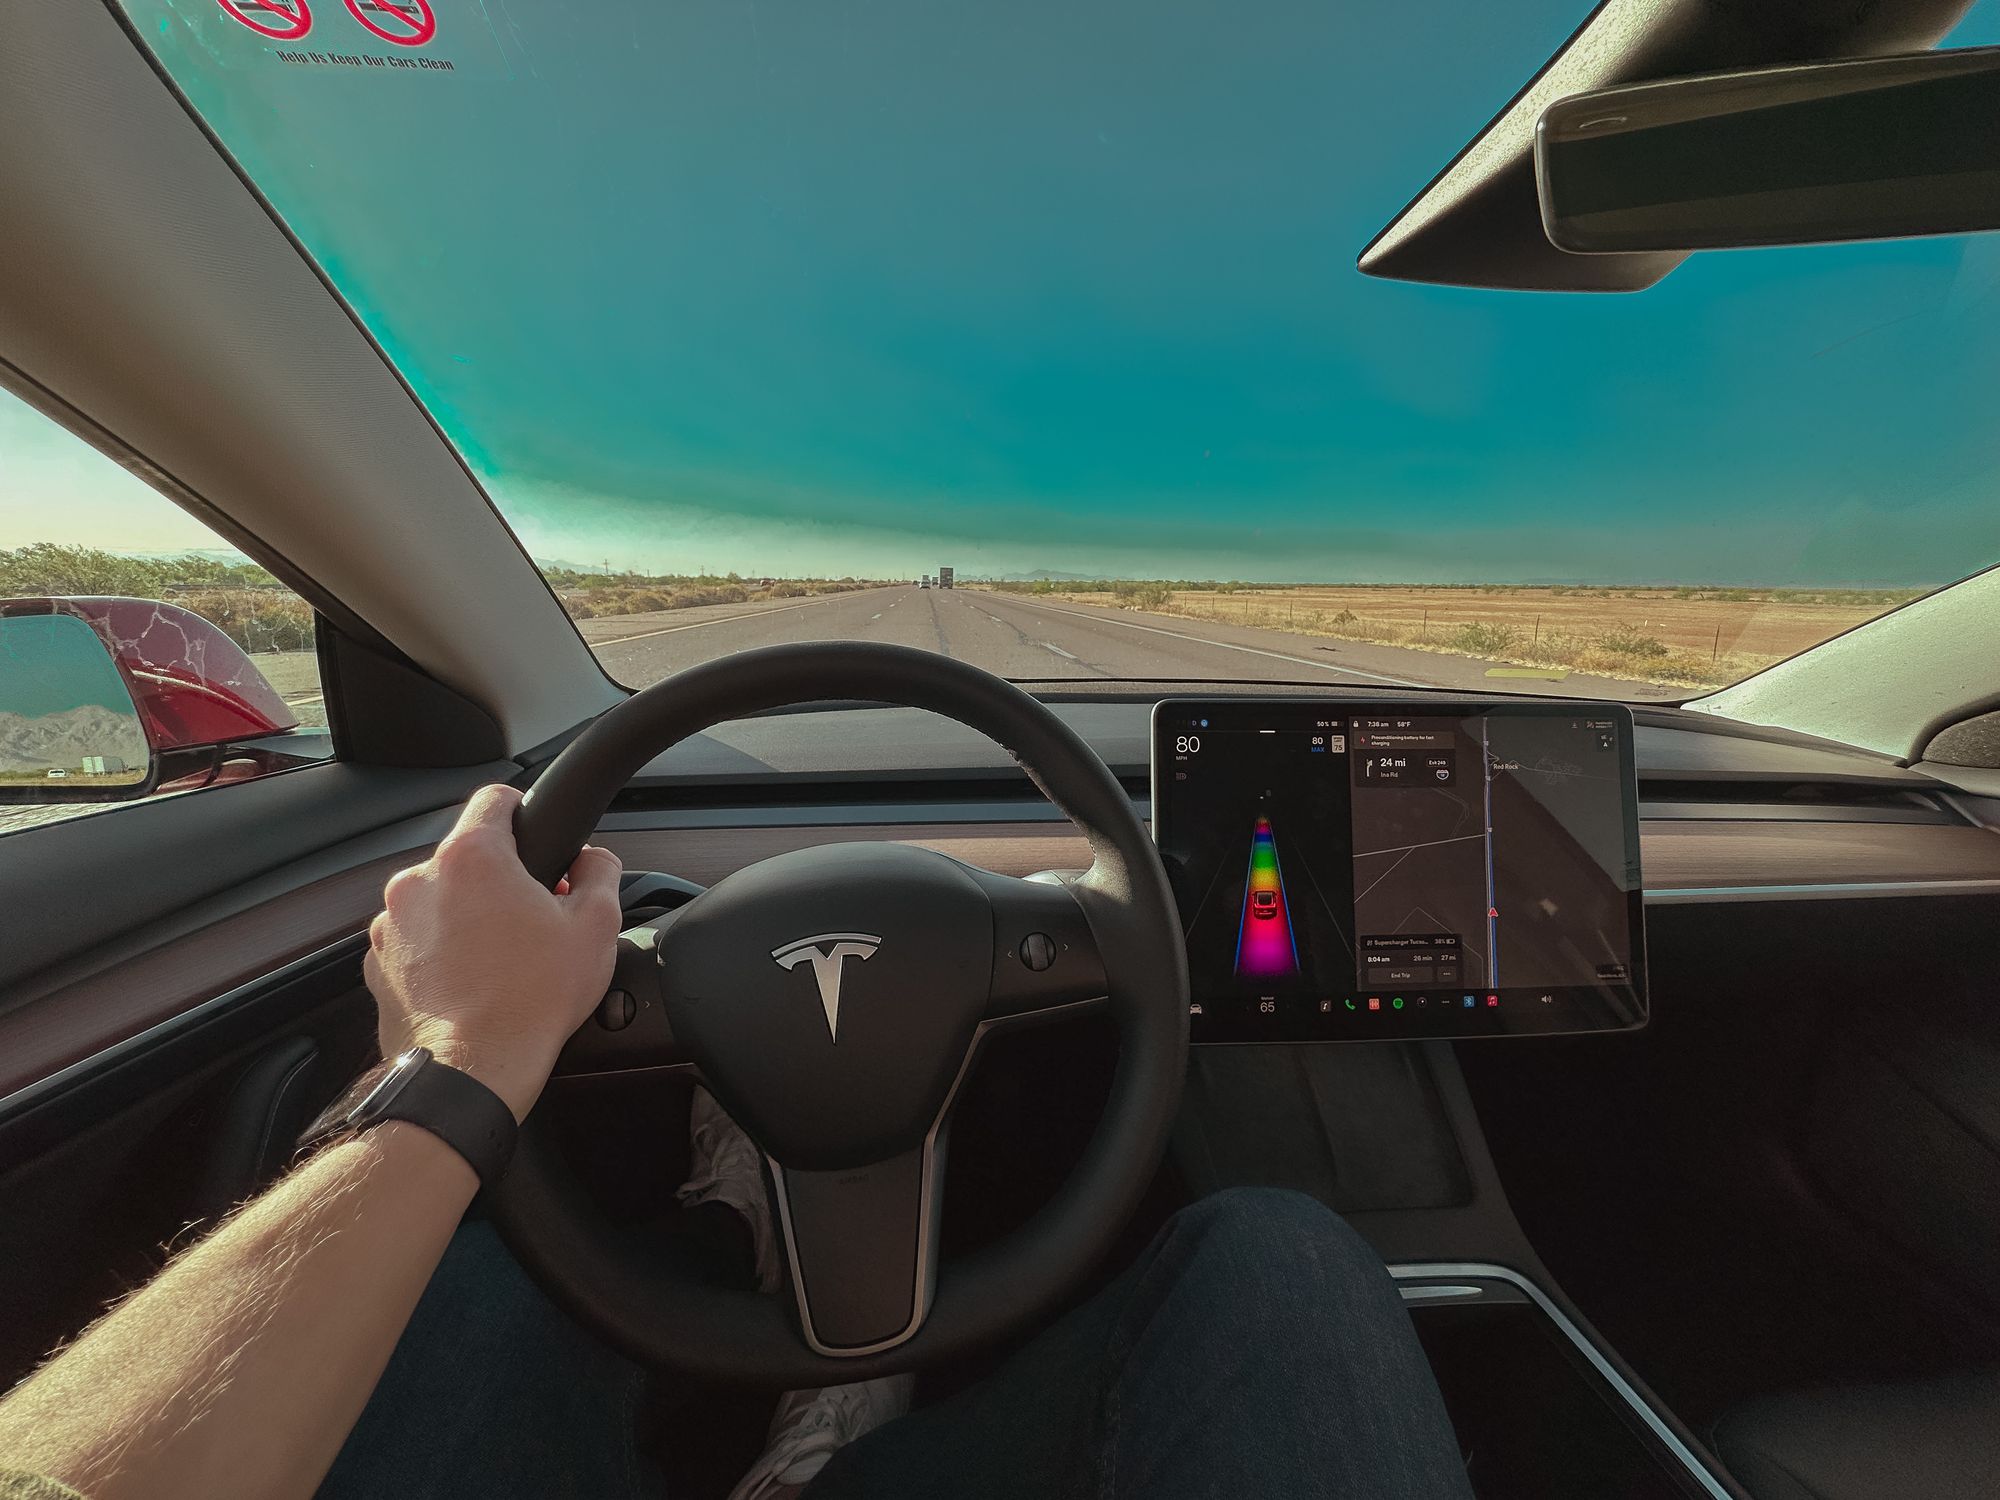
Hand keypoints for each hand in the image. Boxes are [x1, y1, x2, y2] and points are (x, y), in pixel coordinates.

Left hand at [365, 784, 622, 1120]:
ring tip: (503, 959)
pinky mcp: (378, 965)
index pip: (495, 798)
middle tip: (534, 918)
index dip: (525, 812)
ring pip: (439, 900)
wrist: (471, 1073)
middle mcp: (420, 881)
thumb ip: (600, 873)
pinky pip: (416, 942)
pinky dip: (440, 953)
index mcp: (472, 858)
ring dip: (468, 917)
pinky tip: (473, 983)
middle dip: (501, 879)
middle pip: (467, 856)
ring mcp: (391, 925)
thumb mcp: (597, 927)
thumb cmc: (530, 1002)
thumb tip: (593, 861)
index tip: (538, 837)